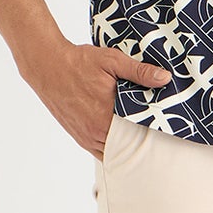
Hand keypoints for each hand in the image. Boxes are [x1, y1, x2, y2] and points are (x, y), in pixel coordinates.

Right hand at [21, 42, 171, 157]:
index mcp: (107, 116)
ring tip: (142, 139)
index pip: (139, 133)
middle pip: (127, 147)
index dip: (154, 132)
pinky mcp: (78, 136)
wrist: (47, 66)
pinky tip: (122, 142)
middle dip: (142, 141)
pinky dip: (112, 149)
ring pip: (114, 152)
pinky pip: (100, 152)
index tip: (165, 127)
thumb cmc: (78, 62)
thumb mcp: (112, 61)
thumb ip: (139, 72)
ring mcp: (86, 137)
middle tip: (159, 135)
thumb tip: (164, 78)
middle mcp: (96, 132)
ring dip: (127, 147)